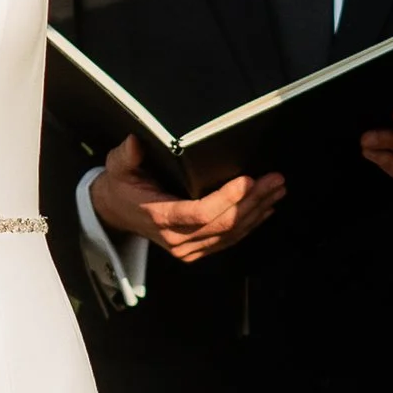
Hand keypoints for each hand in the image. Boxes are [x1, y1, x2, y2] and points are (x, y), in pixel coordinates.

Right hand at [91, 133, 284, 263]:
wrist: (116, 212)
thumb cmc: (121, 186)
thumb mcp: (118, 166)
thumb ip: (127, 155)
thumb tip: (135, 142)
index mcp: (159, 216)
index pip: (200, 213)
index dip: (227, 199)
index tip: (247, 180)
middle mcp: (175, 238)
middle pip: (223, 224)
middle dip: (253, 201)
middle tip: (274, 181)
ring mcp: (187, 248)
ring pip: (230, 234)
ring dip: (257, 212)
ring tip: (276, 191)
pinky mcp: (196, 250)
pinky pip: (228, 241)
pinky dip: (250, 225)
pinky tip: (265, 209)